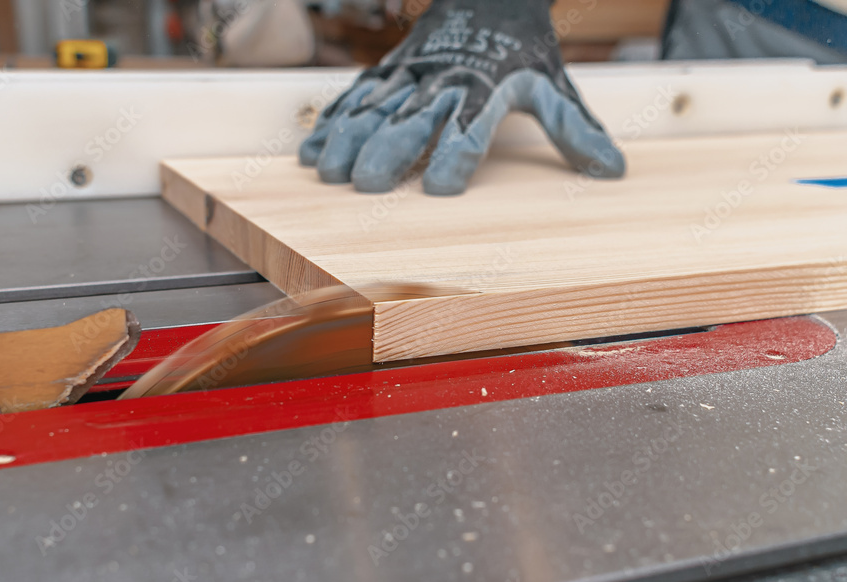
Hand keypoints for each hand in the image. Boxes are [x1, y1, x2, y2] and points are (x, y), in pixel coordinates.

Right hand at [299, 0, 624, 194]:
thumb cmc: (522, 50)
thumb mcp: (553, 85)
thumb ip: (574, 130)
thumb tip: (612, 171)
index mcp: (486, 89)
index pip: (472, 127)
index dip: (457, 156)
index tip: (442, 188)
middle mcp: (445, 82)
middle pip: (412, 120)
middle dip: (387, 151)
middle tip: (365, 185)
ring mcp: (412, 74)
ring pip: (375, 108)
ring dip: (349, 140)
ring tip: (326, 171)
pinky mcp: (390, 69)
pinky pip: (356, 95)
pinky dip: (333, 121)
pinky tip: (312, 148)